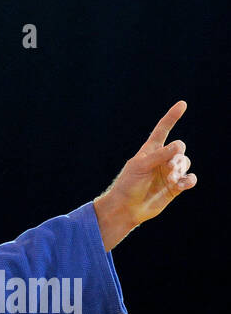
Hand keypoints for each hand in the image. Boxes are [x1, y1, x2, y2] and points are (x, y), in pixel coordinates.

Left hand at [93, 100, 195, 250]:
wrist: (125, 210)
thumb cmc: (127, 186)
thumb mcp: (140, 167)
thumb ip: (159, 155)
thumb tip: (178, 146)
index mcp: (150, 150)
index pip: (162, 130)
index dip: (172, 117)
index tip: (182, 104)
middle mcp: (161, 160)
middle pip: (179, 148)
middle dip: (176, 156)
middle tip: (168, 167)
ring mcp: (169, 173)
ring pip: (185, 163)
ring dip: (180, 169)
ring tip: (170, 179)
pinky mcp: (175, 187)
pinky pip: (189, 179)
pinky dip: (188, 180)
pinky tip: (181, 184)